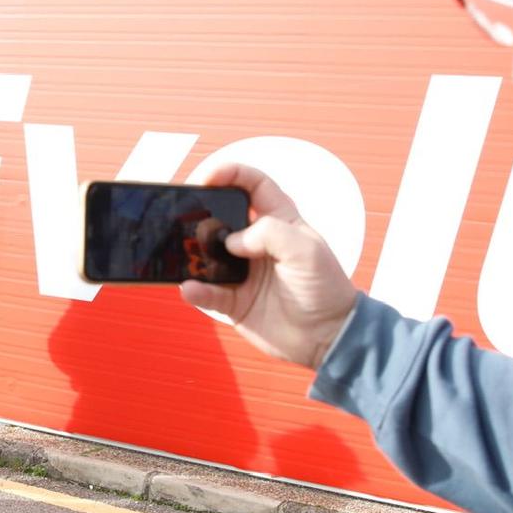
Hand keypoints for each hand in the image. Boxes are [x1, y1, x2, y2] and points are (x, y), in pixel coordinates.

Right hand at [177, 164, 357, 369]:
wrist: (328, 338)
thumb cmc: (326, 289)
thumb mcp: (306, 250)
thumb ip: (270, 233)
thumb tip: (231, 240)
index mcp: (279, 221)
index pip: (252, 185)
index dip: (230, 174)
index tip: (208, 178)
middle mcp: (256, 243)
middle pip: (221, 216)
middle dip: (201, 211)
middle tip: (184, 213)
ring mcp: (242, 272)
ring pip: (206, 254)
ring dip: (192, 253)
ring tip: (183, 254)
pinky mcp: (234, 301)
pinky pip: (207, 292)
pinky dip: (196, 290)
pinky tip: (191, 288)